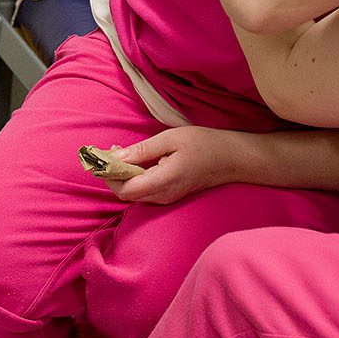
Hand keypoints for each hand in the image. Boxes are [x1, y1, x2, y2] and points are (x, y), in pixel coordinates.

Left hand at [102, 126, 238, 204]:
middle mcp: (163, 196)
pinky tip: (137, 161)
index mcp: (163, 181)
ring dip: (123, 176)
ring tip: (124, 153)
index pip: (124, 189)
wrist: (232, 159)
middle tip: (114, 150)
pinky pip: (144, 191)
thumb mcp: (171, 139)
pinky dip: (134, 178)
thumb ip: (142, 150)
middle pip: (125, 194)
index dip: (110, 174)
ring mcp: (166, 198)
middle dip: (113, 174)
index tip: (106, 155)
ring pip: (133, 194)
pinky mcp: (169, 196)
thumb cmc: (204, 145)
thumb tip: (116, 156)